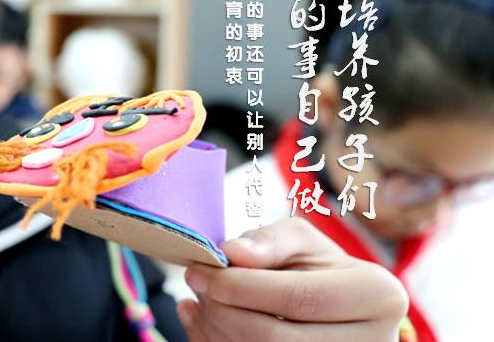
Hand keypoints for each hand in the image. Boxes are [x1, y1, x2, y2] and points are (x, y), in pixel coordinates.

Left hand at [176, 217, 408, 341]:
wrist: (335, 309)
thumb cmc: (316, 270)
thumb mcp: (301, 241)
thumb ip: (268, 241)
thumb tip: (232, 253)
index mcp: (377, 296)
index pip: (298, 298)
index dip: (241, 287)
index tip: (200, 272)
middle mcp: (374, 341)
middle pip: (276, 338)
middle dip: (222, 312)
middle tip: (196, 287)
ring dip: (216, 332)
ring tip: (200, 304)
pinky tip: (206, 325)